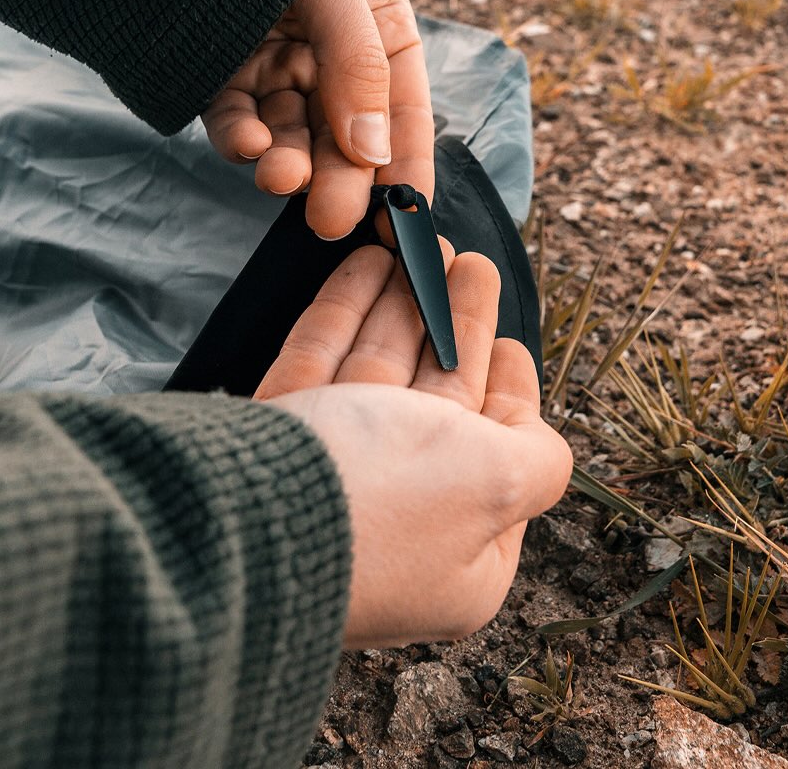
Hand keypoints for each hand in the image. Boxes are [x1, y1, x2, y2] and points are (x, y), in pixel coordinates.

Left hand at [202, 0, 434, 240]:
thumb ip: (358, 61)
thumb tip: (374, 152)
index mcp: (380, 34)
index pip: (402, 111)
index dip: (407, 164)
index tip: (406, 215)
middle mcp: (333, 63)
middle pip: (345, 137)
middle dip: (339, 179)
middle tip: (332, 219)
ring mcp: (279, 74)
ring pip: (292, 137)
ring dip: (289, 163)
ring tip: (279, 178)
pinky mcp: (226, 81)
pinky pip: (238, 122)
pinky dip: (241, 139)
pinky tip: (248, 145)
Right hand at [255, 245, 571, 648]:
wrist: (249, 515)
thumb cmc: (389, 503)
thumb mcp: (499, 485)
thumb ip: (538, 459)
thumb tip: (538, 442)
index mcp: (458, 542)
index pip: (495, 454)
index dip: (508, 391)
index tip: (511, 345)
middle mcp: (397, 508)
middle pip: (437, 397)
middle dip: (456, 326)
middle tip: (470, 265)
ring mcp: (334, 470)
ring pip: (379, 369)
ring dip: (405, 303)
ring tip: (427, 246)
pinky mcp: (284, 432)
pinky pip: (323, 358)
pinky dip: (347, 309)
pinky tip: (370, 264)